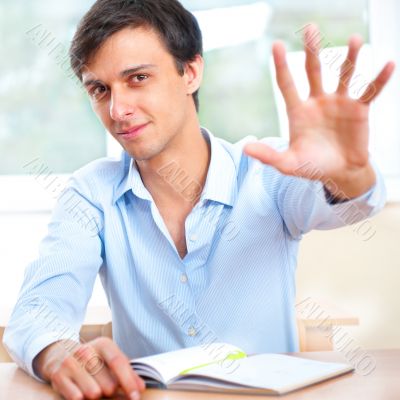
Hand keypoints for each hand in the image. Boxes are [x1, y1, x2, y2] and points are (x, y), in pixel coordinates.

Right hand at [33, 337, 144, 399]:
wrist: (60, 354)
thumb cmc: (92, 360)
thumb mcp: (110, 360)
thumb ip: (128, 373)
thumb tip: (141, 388)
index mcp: (103, 344)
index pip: (118, 363)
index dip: (128, 381)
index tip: (136, 396)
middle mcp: (86, 350)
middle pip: (108, 384)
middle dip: (110, 391)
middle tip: (104, 386)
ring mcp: (71, 362)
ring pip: (93, 393)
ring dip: (95, 395)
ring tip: (91, 386)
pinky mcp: (58, 375)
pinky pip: (76, 398)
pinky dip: (81, 398)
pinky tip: (79, 390)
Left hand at [244, 24, 394, 198]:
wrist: (338, 173)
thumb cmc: (311, 167)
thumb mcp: (288, 163)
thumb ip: (268, 156)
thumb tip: (245, 148)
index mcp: (298, 111)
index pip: (287, 84)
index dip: (281, 66)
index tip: (276, 45)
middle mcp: (317, 102)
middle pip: (313, 71)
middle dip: (312, 50)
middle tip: (310, 28)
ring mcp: (339, 103)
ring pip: (344, 75)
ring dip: (350, 58)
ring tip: (354, 39)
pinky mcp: (359, 110)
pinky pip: (370, 91)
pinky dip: (379, 79)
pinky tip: (389, 65)